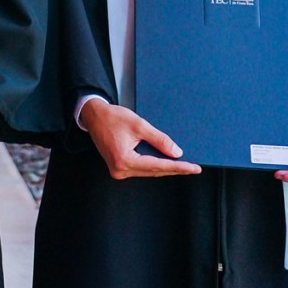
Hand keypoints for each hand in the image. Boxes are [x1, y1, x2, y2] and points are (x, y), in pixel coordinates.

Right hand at [79, 99, 200, 178]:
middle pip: (154, 171)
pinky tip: (165, 162)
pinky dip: (153, 165)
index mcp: (124, 160)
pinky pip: (141, 169)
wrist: (93, 116)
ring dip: (164, 167)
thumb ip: (159, 140)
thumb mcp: (139, 125)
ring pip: (148, 171)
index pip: (158, 166)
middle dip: (174, 169)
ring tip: (183, 165)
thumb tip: (177, 153)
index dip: (178, 167)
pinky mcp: (118, 167)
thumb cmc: (112, 117)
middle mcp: (120, 170)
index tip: (194, 168)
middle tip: (193, 168)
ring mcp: (118, 170)